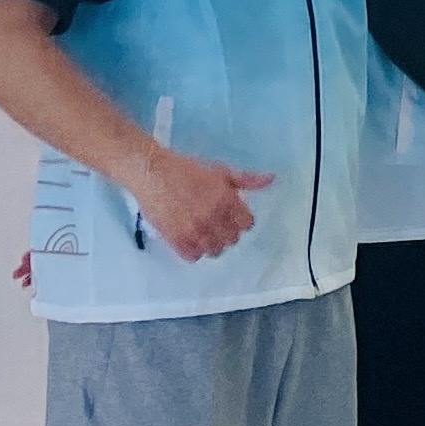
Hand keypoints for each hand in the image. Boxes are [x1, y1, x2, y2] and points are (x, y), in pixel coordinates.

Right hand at [129, 148, 271, 262]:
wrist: (152, 173)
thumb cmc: (187, 169)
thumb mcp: (221, 171)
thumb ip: (247, 179)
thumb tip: (271, 178)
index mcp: (227, 201)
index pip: (247, 224)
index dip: (241, 221)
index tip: (233, 217)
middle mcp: (213, 218)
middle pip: (232, 239)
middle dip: (228, 232)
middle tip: (217, 224)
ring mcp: (194, 230)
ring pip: (214, 250)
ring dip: (212, 244)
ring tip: (203, 233)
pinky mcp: (175, 238)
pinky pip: (192, 256)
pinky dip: (194, 251)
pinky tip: (190, 241)